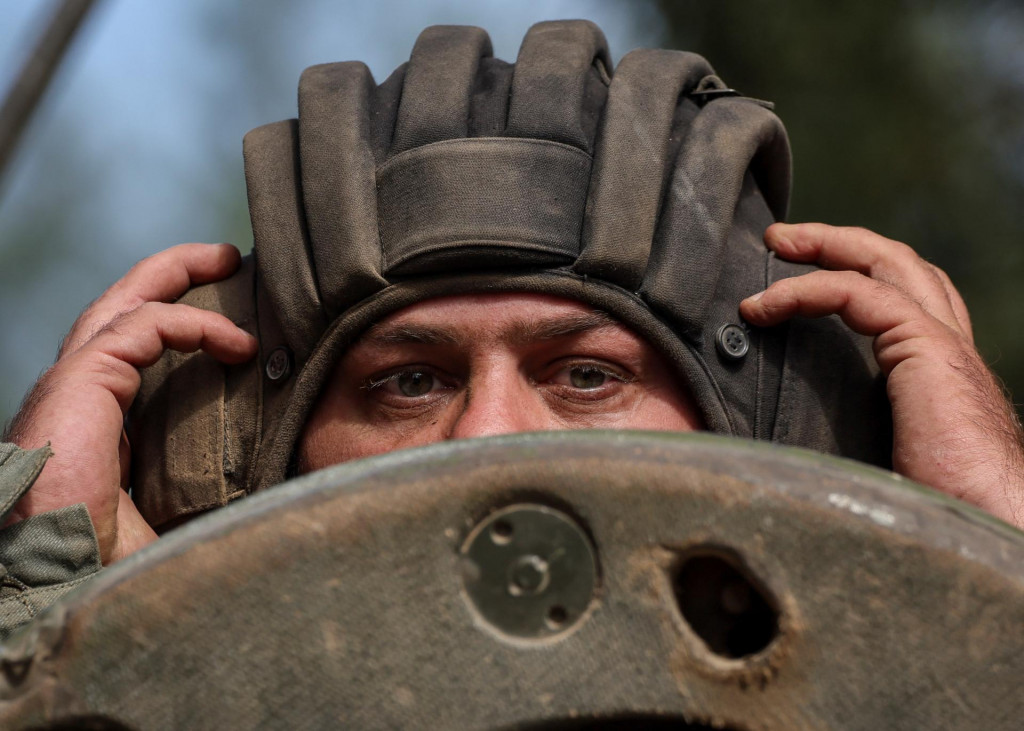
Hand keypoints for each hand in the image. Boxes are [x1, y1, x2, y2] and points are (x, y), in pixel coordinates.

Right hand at [3, 244, 257, 562]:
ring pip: (124, 305)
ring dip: (177, 276)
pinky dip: (190, 323)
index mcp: (93, 428)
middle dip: (172, 276)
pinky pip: (140, 328)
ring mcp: (71, 389)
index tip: (234, 326)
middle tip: (227, 260)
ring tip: (228, 261)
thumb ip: (204, 500)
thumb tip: (275, 502)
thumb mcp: (169, 524)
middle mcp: (77, 401)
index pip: (131, 355)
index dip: (177, 327)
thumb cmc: (105, 569)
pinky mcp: (78, 384)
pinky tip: (238, 342)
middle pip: (122, 312)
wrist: (53, 589)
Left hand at [740, 222, 1023, 527]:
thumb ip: (846, 440)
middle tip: (781, 240)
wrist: (991, 537)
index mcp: (938, 374)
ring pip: (887, 263)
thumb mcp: (877, 465)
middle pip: (899, 266)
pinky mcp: (927, 351)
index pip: (900, 300)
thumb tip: (784, 462)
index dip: (848, 278)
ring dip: (826, 245)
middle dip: (838, 243)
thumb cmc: (933, 519)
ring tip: (775, 244)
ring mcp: (943, 345)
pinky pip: (858, 294)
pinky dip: (808, 288)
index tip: (790, 285)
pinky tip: (766, 305)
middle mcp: (947, 349)